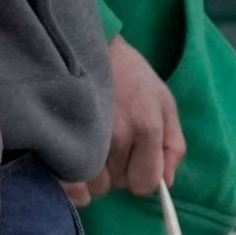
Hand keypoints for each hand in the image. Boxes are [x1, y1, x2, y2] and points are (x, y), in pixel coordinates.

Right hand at [68, 38, 184, 205]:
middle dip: (119, 171)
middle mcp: (117, 138)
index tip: (136, 160)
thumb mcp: (164, 102)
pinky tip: (76, 165)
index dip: (141, 176)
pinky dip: (74, 183)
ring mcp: (87, 141)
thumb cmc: (130, 76)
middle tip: (114, 142)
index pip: (145, 183)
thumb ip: (173, 145)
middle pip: (120, 185)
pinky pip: (70, 185)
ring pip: (95, 186)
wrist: (87, 48)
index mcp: (146, 128)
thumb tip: (167, 183)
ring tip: (95, 145)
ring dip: (97, 174)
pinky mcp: (62, 142)